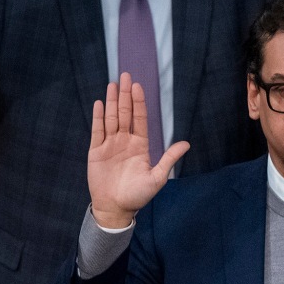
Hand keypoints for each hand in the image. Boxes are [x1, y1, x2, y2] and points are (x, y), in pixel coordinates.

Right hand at [88, 73, 189, 227]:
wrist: (116, 207)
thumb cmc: (138, 195)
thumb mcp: (158, 177)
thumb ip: (169, 158)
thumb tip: (187, 144)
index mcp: (140, 146)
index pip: (140, 119)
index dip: (138, 103)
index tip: (138, 86)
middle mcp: (125, 142)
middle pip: (125, 114)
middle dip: (125, 95)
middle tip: (125, 75)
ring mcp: (110, 145)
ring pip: (111, 118)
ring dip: (111, 101)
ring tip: (112, 84)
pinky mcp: (96, 151)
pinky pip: (97, 131)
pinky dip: (98, 117)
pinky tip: (99, 104)